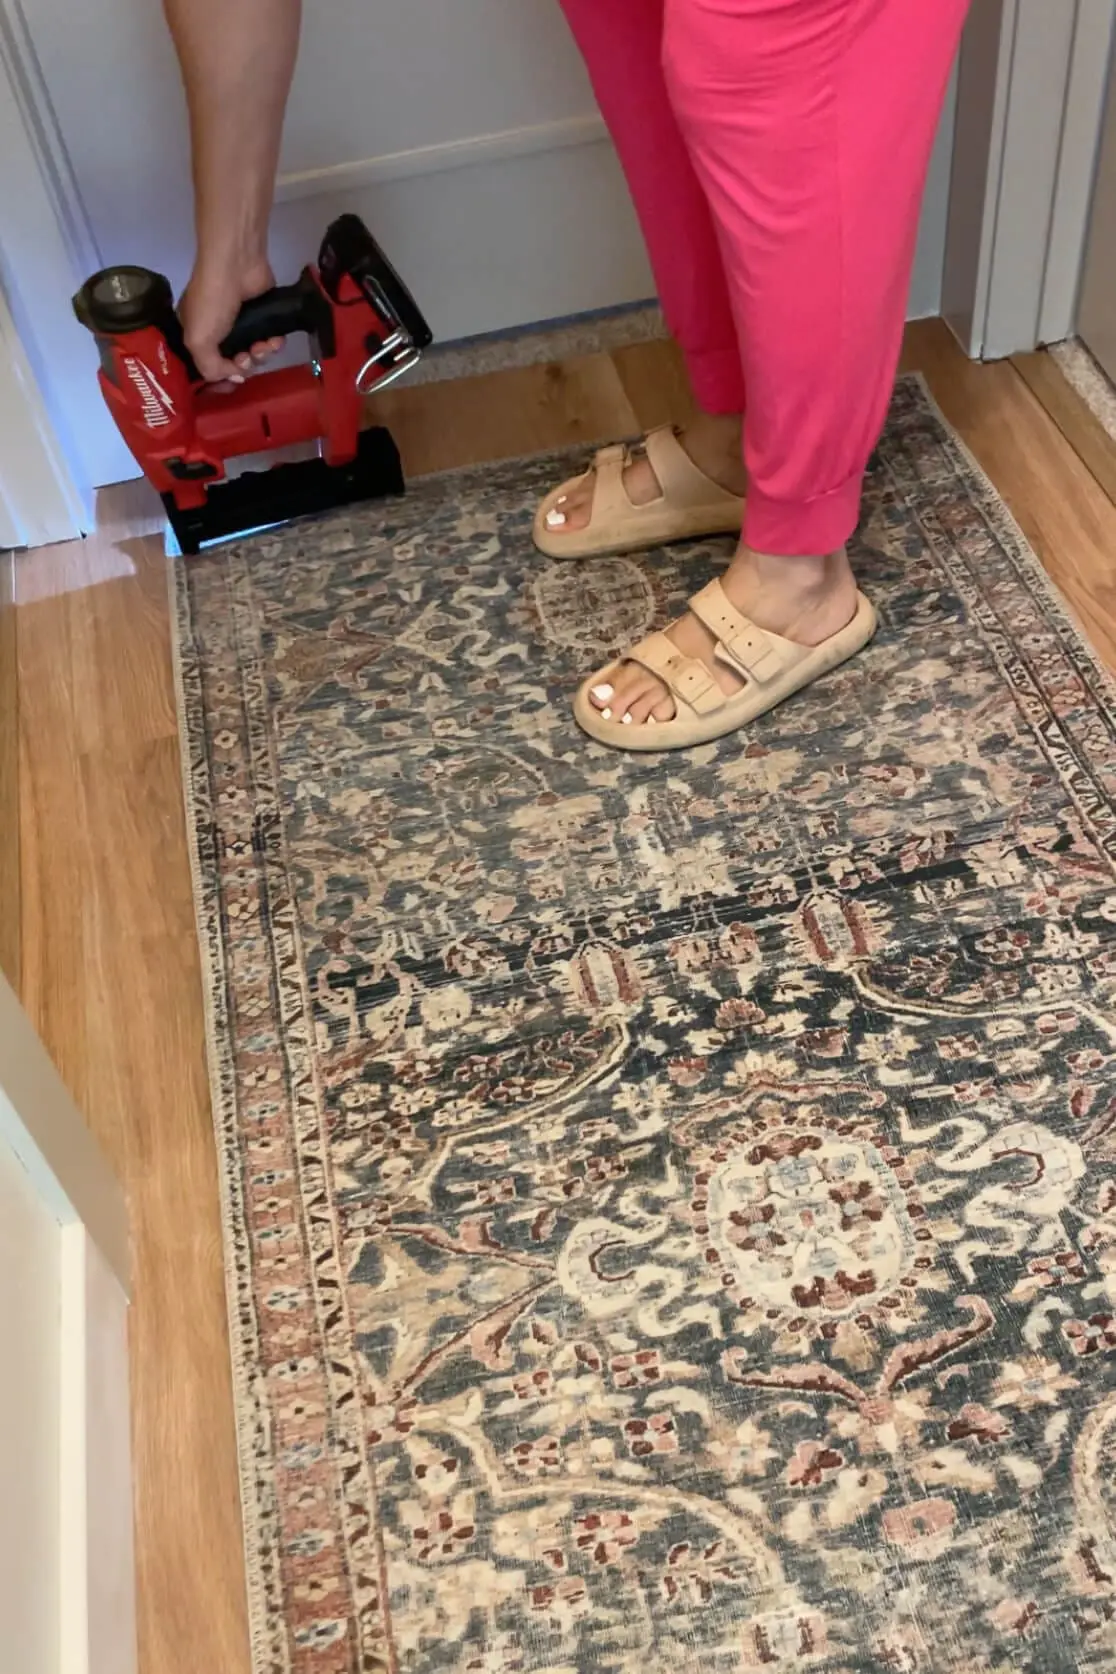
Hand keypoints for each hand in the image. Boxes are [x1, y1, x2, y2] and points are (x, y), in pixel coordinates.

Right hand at [180, 254, 284, 383]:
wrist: (237, 265)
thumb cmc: (212, 302)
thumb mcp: (198, 340)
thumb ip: (211, 368)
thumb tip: (235, 377)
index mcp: (198, 336)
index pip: (210, 367)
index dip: (222, 378)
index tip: (231, 381)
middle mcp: (219, 332)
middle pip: (236, 364)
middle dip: (244, 365)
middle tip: (246, 357)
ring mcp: (244, 324)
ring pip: (256, 355)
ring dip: (261, 356)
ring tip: (262, 346)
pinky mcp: (264, 317)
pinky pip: (272, 341)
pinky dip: (274, 344)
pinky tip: (274, 340)